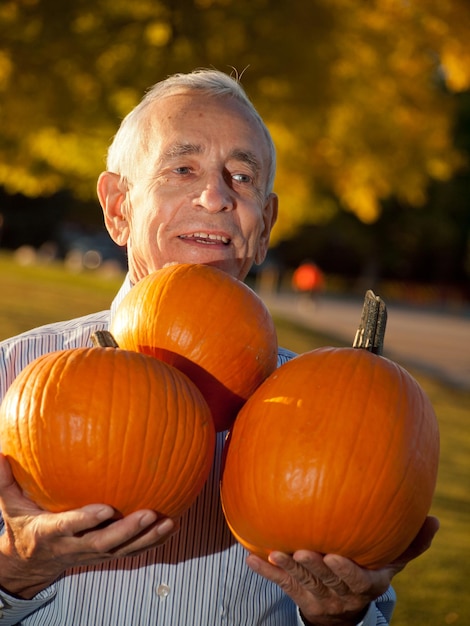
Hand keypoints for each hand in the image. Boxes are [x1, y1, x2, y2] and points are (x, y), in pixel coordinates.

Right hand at [0, 453, 177, 598]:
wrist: (30, 562)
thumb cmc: (22, 526)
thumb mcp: (8, 505)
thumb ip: (4, 481)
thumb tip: (0, 453)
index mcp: (51, 533)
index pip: (70, 528)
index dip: (87, 520)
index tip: (106, 508)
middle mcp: (75, 546)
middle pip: (105, 543)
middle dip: (127, 530)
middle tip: (149, 513)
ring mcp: (92, 553)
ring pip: (123, 550)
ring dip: (147, 538)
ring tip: (169, 522)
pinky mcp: (105, 554)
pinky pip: (131, 551)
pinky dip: (152, 541)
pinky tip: (172, 525)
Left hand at [246, 516, 439, 625]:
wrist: (343, 608)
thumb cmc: (370, 570)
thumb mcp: (393, 562)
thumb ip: (411, 543)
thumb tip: (435, 519)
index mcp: (365, 583)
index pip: (356, 580)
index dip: (345, 570)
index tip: (334, 554)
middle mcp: (340, 592)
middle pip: (326, 581)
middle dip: (313, 566)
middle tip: (302, 550)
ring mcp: (316, 595)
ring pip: (300, 583)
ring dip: (286, 568)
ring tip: (274, 552)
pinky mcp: (296, 593)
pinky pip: (279, 584)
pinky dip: (264, 572)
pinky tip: (250, 557)